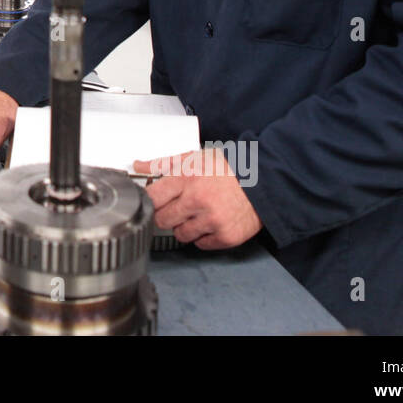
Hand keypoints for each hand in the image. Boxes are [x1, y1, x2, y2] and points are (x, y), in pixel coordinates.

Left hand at [133, 149, 261, 249]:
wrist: (262, 180)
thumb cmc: (226, 168)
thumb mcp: (193, 158)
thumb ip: (163, 163)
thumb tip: (139, 165)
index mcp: (186, 178)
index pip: (152, 198)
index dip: (151, 201)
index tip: (155, 201)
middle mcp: (197, 201)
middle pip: (162, 220)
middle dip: (167, 214)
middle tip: (178, 207)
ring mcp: (212, 221)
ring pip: (180, 234)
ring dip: (185, 226)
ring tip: (198, 213)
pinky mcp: (225, 236)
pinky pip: (201, 244)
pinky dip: (203, 236)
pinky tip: (211, 222)